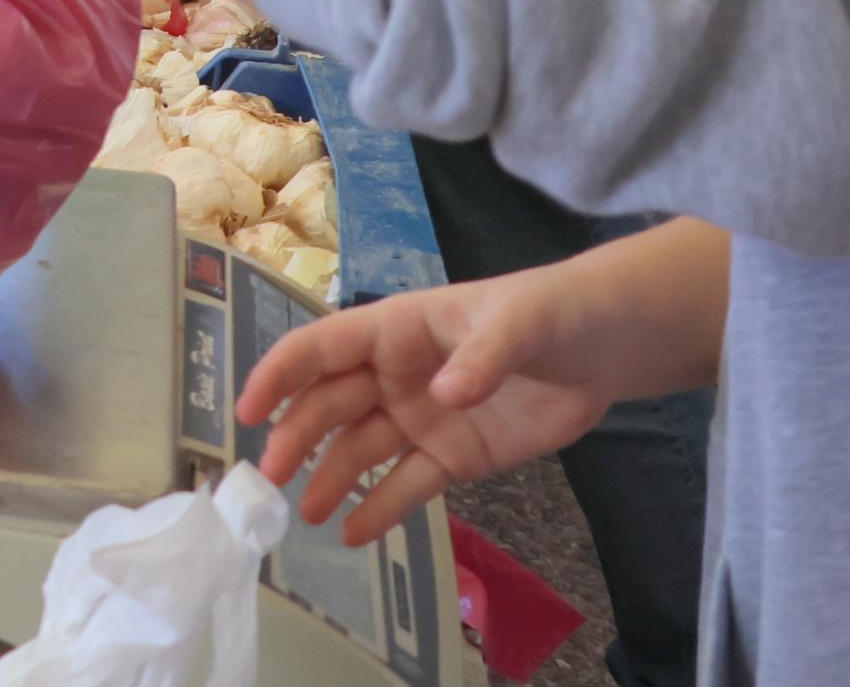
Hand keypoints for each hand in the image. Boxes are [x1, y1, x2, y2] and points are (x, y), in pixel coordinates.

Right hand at [241, 270, 628, 548]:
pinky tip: (353, 535)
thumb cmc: (547, 314)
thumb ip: (480, 358)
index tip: (247, 410)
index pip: (321, 348)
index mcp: (395, 330)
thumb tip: (443, 396)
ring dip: (330, 478)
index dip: (279, 374)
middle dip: (297, 436)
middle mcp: (394, 375)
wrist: (603, 348)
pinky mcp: (454, 457)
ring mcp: (421, 419)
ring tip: (307, 514)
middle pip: (332, 405)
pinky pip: (408, 486)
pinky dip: (380, 509)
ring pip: (360, 450)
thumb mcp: (515, 325)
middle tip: (272, 475)